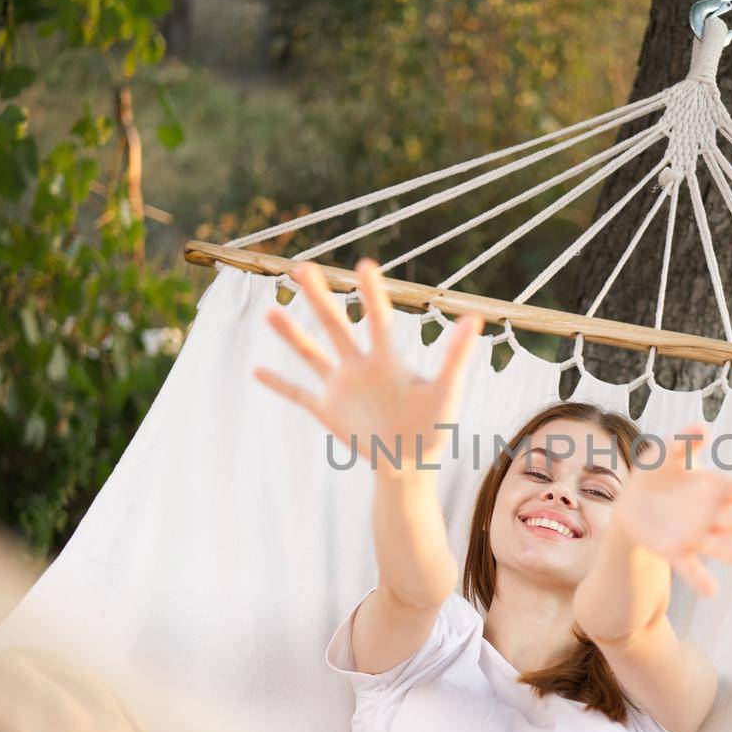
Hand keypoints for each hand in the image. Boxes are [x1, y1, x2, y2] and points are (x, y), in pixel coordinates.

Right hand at [252, 258, 482, 472]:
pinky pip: (299, 394)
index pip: (378, 319)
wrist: (412, 466)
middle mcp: (360, 367)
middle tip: (300, 267)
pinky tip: (256, 369)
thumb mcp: (446, 391)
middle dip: (318, 297)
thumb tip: (475, 319)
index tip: (364, 265)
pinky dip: (279, 383)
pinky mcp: (328, 411)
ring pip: (311, 354)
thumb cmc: (435, 428)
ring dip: (290, 334)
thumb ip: (456, 356)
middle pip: (335, 325)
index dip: (372, 294)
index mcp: (387, 360)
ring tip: (269, 311)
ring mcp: (341, 388)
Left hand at [612, 421, 731, 597]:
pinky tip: (712, 589)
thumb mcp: (667, 453)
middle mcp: (713, 517)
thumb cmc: (656, 475)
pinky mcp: (674, 550)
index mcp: (717, 491)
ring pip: (722, 546)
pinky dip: (700, 577)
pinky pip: (689, 566)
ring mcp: (695, 536)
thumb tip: (703, 427)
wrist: (629, 504)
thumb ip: (684, 441)